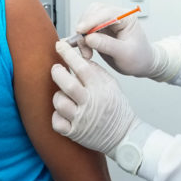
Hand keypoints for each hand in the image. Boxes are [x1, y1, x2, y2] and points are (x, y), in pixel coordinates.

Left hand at [51, 41, 137, 155]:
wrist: (124, 135)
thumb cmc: (116, 107)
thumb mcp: (111, 84)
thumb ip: (95, 71)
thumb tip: (77, 57)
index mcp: (100, 89)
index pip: (82, 67)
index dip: (68, 54)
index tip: (59, 45)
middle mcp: (90, 104)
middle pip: (67, 84)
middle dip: (57, 72)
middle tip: (56, 68)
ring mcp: (81, 120)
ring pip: (59, 102)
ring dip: (58, 95)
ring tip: (63, 94)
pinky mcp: (74, 133)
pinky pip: (56, 122)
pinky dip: (56, 116)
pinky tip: (63, 112)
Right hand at [77, 3, 173, 80]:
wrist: (142, 64)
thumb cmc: (139, 58)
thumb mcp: (125, 54)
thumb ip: (107, 45)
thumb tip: (89, 38)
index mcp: (127, 17)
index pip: (106, 13)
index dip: (91, 20)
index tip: (81, 30)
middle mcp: (116, 16)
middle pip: (93, 12)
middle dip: (85, 27)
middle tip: (82, 44)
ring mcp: (107, 22)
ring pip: (87, 19)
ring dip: (82, 34)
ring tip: (86, 51)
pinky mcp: (100, 30)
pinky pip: (86, 29)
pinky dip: (82, 39)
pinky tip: (85, 50)